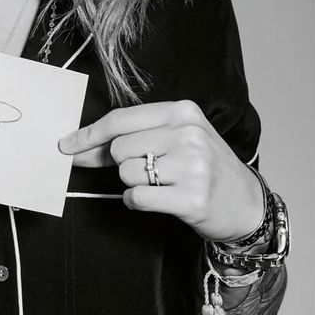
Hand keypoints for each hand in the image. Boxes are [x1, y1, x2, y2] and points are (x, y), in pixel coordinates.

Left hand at [58, 99, 263, 242]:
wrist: (246, 202)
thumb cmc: (204, 166)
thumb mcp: (177, 138)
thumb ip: (134, 136)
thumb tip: (81, 146)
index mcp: (183, 111)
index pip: (120, 119)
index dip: (89, 134)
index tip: (68, 144)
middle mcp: (189, 134)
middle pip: (118, 148)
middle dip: (119, 163)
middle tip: (144, 169)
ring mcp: (193, 166)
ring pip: (126, 173)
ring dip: (133, 183)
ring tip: (161, 184)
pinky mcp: (192, 198)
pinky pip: (137, 197)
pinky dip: (137, 202)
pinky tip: (158, 199)